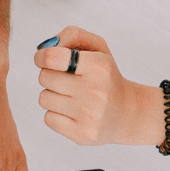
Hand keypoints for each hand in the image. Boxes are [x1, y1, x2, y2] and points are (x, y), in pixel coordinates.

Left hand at [34, 28, 165, 147]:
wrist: (128, 114)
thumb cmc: (106, 77)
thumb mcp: (98, 48)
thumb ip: (73, 35)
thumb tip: (45, 48)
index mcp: (99, 66)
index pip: (52, 57)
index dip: (41, 56)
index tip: (43, 59)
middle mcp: (96, 91)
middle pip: (44, 77)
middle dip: (49, 76)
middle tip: (65, 80)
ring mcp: (89, 115)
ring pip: (44, 98)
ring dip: (52, 95)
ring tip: (71, 97)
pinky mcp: (82, 135)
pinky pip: (48, 118)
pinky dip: (56, 114)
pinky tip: (72, 112)